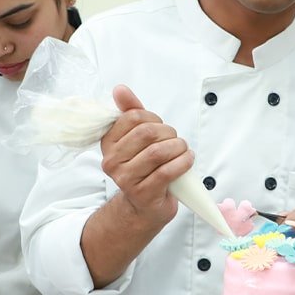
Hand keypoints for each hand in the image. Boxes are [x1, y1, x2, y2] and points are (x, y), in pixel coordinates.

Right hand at [100, 85, 192, 227]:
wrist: (144, 206)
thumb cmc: (143, 167)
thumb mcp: (136, 137)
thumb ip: (130, 111)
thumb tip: (120, 89)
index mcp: (107, 143)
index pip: (133, 117)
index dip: (154, 119)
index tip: (160, 128)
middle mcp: (111, 161)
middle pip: (146, 133)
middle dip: (169, 133)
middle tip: (175, 140)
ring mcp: (126, 179)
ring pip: (157, 152)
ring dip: (178, 148)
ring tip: (183, 150)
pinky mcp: (143, 193)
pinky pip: (167, 171)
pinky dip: (183, 162)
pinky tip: (187, 160)